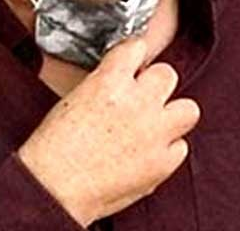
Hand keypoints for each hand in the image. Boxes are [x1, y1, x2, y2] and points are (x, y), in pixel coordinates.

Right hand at [17, 39, 199, 226]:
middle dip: (156, 85)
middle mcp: (137, 102)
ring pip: (189, 109)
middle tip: (144, 98)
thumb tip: (123, 82)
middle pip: (167, 74)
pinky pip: (181, 147)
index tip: (136, 60)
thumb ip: (105, 86)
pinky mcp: (162, 162)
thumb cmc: (52, 153)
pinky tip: (150, 154)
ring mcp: (154, 132)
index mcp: (109, 83)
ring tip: (156, 126)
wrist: (50, 192)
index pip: (136, 47)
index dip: (135, 54)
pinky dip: (168, 151)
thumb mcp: (73, 102)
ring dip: (174, 116)